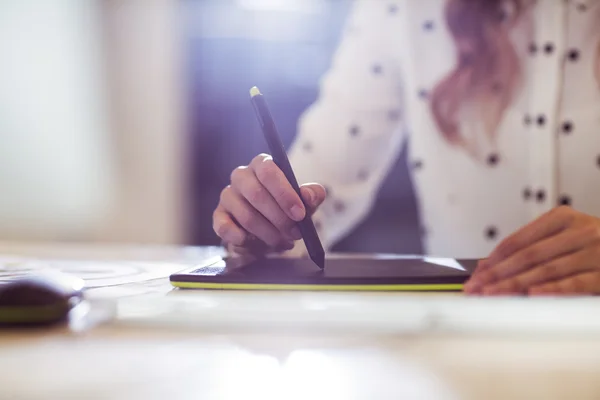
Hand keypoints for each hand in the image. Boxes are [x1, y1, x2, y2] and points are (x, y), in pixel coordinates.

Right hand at [213, 154, 325, 255]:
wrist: (270, 231)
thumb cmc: (288, 209)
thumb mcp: (306, 202)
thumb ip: (313, 195)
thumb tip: (307, 195)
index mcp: (263, 165)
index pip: (268, 171)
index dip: (284, 193)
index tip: (299, 214)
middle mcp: (242, 176)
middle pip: (256, 194)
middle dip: (279, 218)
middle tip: (294, 233)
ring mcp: (228, 195)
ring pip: (246, 215)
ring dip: (268, 233)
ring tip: (282, 241)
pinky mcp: (219, 215)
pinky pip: (224, 227)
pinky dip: (239, 238)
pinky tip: (251, 242)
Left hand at [464, 206, 599, 295]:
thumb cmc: (595, 246)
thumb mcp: (565, 237)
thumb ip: (532, 248)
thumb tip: (488, 266)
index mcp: (562, 218)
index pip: (517, 241)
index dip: (493, 260)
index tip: (475, 276)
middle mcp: (579, 230)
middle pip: (527, 256)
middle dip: (497, 275)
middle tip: (476, 289)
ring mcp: (596, 250)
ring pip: (546, 270)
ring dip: (515, 285)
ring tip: (493, 296)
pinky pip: (576, 283)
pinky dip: (552, 289)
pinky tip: (532, 295)